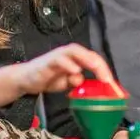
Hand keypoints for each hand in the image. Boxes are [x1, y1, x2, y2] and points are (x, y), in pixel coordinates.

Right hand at [0, 44, 114, 106]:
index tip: (113, 86)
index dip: (106, 71)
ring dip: (87, 60)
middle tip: (108, 80)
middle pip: (89, 54)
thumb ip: (80, 84)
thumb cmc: (49, 78)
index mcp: (78, 58)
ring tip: (96, 69)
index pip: (96, 61)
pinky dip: (68, 64)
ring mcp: (59, 56)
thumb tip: (90, 86)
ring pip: (76, 51)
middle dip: (100, 66)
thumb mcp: (68, 84)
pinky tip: (76, 71)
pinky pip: (59, 59)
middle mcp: (70, 54)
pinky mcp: (48, 61)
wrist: (26, 79)